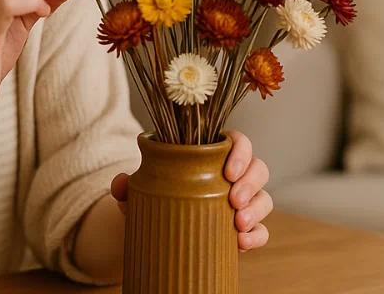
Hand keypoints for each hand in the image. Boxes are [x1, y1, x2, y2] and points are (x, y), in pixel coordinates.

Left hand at [110, 130, 272, 251]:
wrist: (157, 229)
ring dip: (256, 209)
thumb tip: (120, 184)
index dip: (240, 152)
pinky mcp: (246, 229)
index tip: (228, 171)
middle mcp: (234, 175)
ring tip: (238, 224)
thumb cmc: (155, 197)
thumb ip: (128, 185)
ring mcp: (243, 202)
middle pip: (258, 168)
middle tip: (233, 200)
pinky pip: (262, 230)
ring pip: (264, 198)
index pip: (237, 142)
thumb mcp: (140, 190)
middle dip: (251, 182)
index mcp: (213, 154)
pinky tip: (243, 243)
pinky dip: (257, 236)